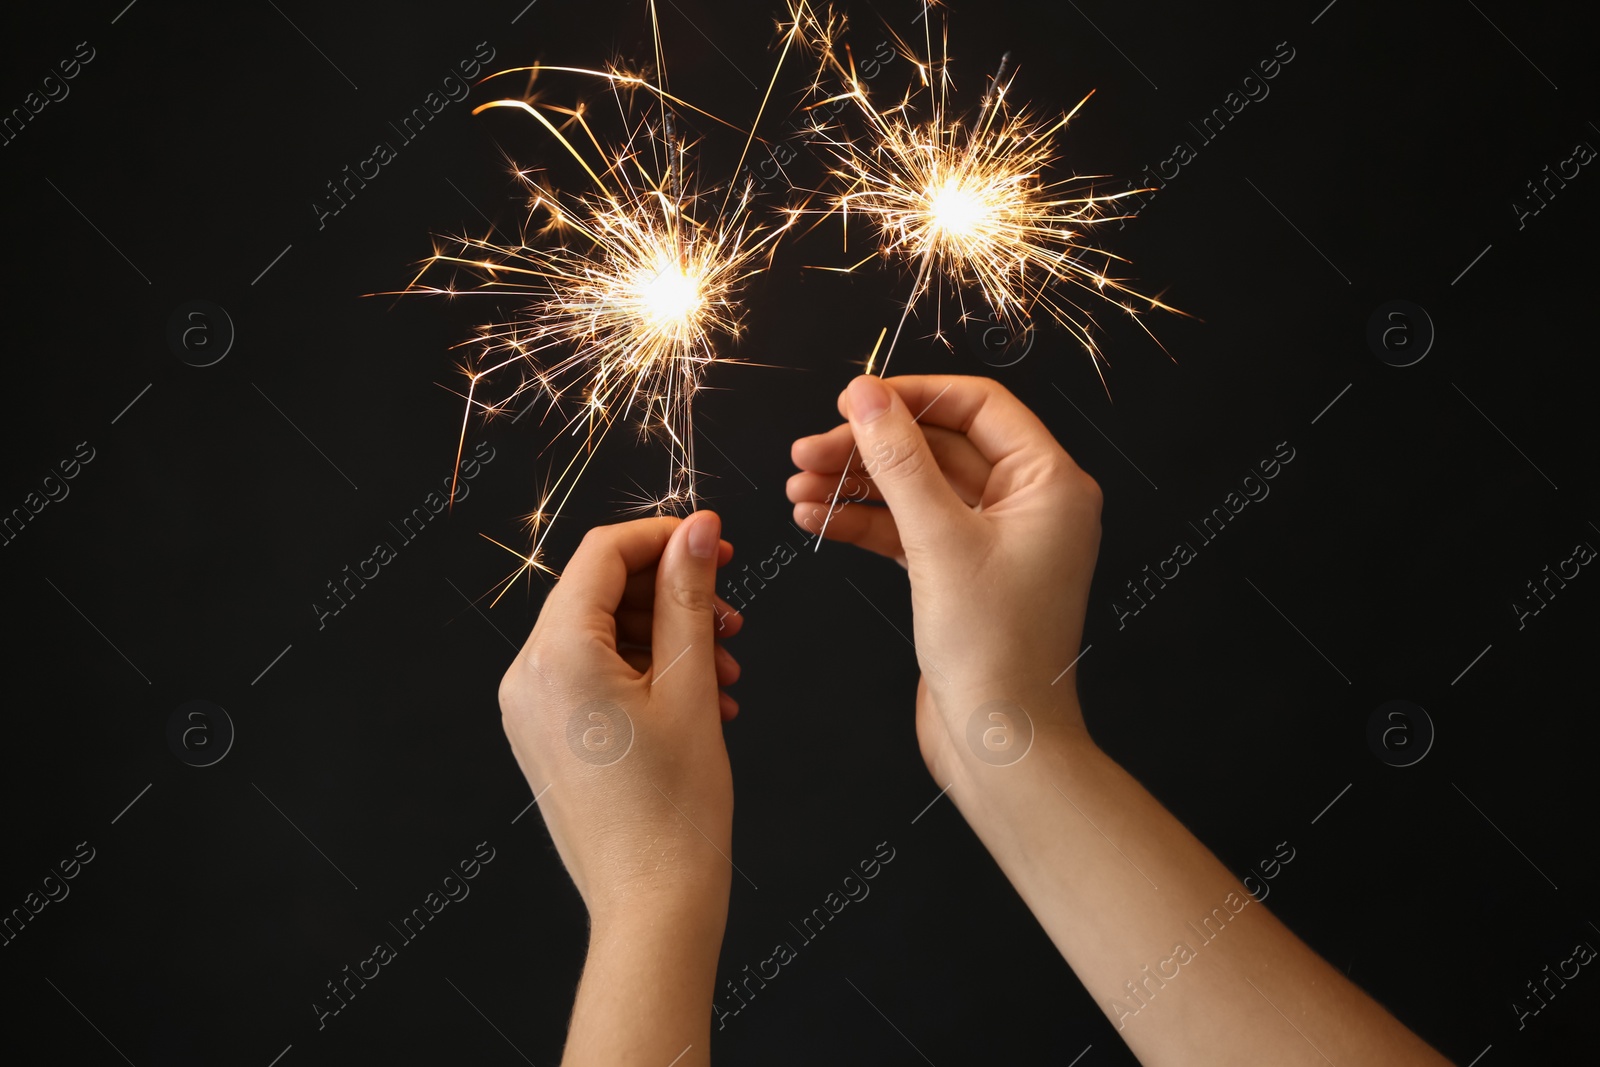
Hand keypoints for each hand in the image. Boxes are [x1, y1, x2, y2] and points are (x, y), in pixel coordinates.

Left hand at [498, 512, 745, 928]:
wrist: (653, 905)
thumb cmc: (673, 811)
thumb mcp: (691, 685)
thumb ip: (690, 595)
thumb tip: (697, 528)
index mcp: (556, 655)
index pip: (603, 553)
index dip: (665, 537)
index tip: (715, 545)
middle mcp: (527, 676)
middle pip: (601, 593)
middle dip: (672, 596)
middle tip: (731, 617)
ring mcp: (530, 710)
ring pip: (603, 636)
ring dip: (668, 639)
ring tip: (723, 672)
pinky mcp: (545, 737)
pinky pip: (594, 677)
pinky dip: (646, 674)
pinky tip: (699, 701)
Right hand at [787, 375, 1101, 786]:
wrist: (1000, 746)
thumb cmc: (995, 651)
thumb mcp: (939, 542)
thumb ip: (899, 462)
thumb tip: (867, 397)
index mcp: (1049, 484)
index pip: (978, 407)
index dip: (911, 397)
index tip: (850, 400)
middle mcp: (1029, 506)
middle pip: (938, 447)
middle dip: (869, 448)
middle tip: (805, 452)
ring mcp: (994, 543)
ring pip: (917, 490)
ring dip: (856, 486)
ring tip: (797, 489)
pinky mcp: (961, 577)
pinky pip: (909, 531)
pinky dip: (864, 524)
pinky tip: (816, 518)